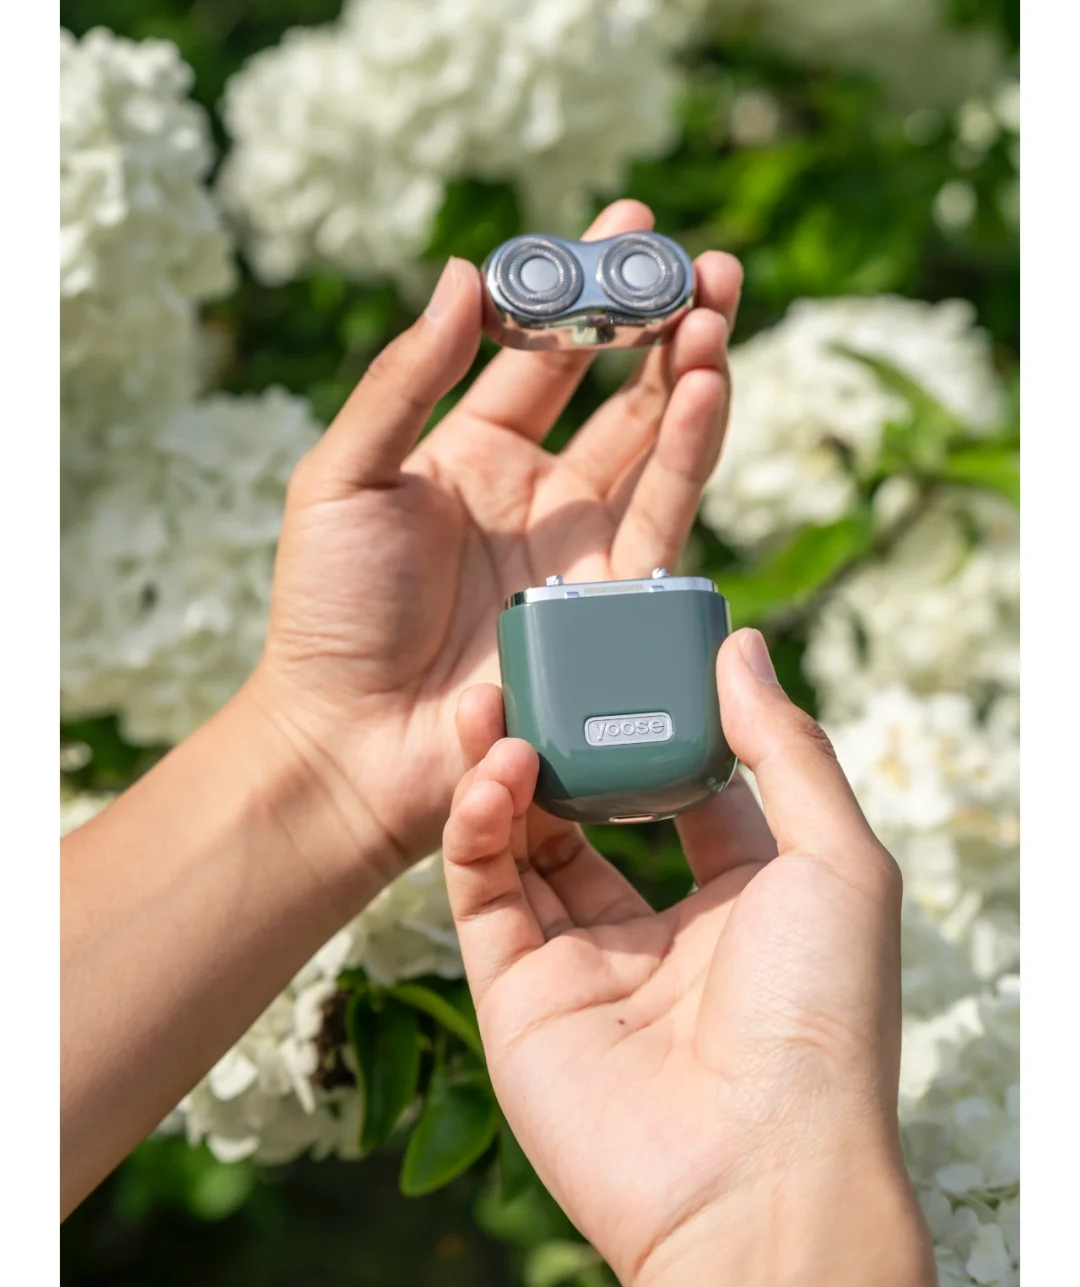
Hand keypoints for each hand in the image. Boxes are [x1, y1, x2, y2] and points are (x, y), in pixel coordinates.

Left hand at [248, 200, 741, 889]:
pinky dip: (691, 447)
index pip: (539, 352)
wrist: (349, 740)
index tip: (631, 223)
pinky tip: (705, 382)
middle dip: (662, 324)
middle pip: (616, 391)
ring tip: (720, 304)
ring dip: (691, 371)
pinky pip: (663, 512)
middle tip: (704, 262)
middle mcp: (536, 492)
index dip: (581, 289)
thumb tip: (462, 274)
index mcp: (469, 453)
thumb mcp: (342, 475)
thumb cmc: (327, 609)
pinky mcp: (610, 602)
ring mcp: (579, 547)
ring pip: (655, 443)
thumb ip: (405, 379)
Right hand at [442, 629, 935, 1286]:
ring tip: (495, 706)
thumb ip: (786, 749)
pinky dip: (477, 826)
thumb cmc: (822, 1019)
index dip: (654, 721)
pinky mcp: (517, 996)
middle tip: (533, 671)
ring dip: (505, 768)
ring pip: (524, 842)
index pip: (682, 789)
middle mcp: (659, 932)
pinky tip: (495, 774)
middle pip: (590, 809)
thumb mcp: (838, 862)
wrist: (756, 1175)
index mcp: (744, 901)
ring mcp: (583, 964)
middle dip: (561, 739)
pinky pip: (482, 894)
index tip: (626, 653)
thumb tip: (742, 647)